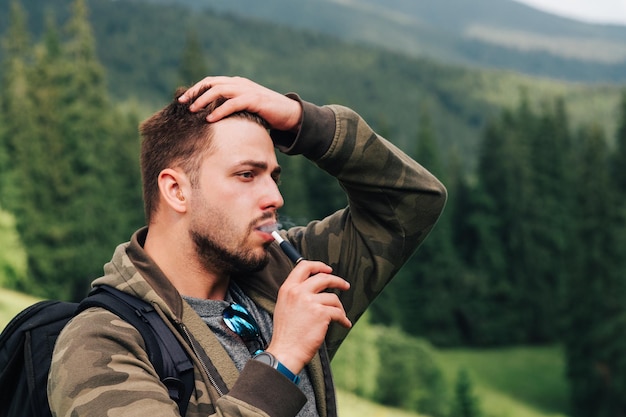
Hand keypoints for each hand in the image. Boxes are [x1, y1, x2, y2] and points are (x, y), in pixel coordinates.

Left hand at [178, 76, 301, 131]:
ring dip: (204, 100)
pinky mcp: (255, 100)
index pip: (211, 82)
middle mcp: (240, 84)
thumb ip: (232, 109)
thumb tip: (213, 120)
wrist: (290, 114)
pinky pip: (233, 103)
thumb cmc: (267, 114)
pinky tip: (210, 119)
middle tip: (182, 104)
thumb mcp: (246, 109)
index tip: (182, 100)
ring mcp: (247, 90)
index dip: (195, 89)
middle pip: (211, 83)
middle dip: (195, 93)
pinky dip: (220, 111)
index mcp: (236, 84)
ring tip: (193, 111)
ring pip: (220, 90)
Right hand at [266, 261, 350, 374]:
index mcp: (288, 289)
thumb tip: (313, 287)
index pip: (304, 266)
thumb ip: (296, 294)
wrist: (286, 351)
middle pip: (323, 277)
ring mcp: (310, 302)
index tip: (328, 270)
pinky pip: (338, 312)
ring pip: (333, 298)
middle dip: (337, 281)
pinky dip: (344, 319)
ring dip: (340, 308)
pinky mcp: (321, 313)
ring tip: (340, 316)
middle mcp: (298, 292)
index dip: (319, 266)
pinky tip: (344, 323)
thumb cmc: (286, 333)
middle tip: (345, 285)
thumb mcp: (284, 306)